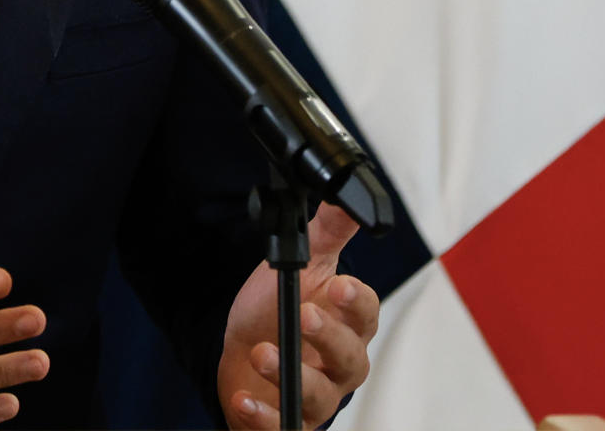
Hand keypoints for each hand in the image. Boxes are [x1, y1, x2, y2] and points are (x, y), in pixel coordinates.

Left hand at [217, 199, 378, 428]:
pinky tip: (245, 399)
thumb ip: (326, 232)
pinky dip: (264, 417)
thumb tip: (345, 196)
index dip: (356, 302)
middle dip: (329, 338)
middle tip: (303, 314)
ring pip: (321, 397)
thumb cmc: (277, 310)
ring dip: (292, 376)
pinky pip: (284, 427)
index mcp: (347, 324)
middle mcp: (338, 364)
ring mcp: (315, 396)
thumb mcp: (300, 266)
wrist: (239, 351)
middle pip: (351, 358)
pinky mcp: (287, 421)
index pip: (366, 314)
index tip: (337, 285)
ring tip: (263, 352)